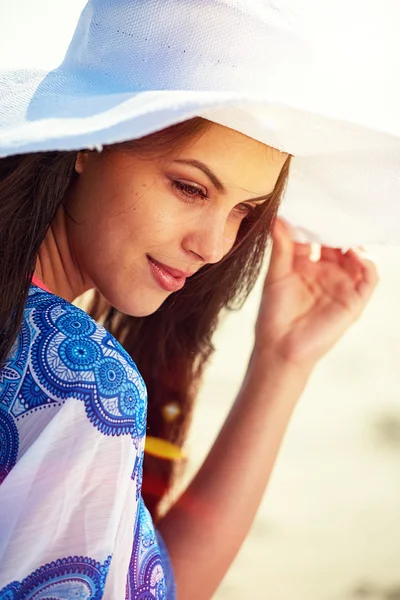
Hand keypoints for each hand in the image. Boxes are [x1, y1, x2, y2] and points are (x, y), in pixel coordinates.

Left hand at [254, 218, 378, 370]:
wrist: (280, 346)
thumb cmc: (274, 313)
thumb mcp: (276, 275)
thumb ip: (281, 247)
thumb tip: (277, 217)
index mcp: (304, 264)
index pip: (315, 237)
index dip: (315, 222)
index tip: (313, 203)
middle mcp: (325, 272)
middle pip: (337, 243)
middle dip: (338, 228)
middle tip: (336, 211)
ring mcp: (340, 284)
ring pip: (355, 257)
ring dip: (355, 243)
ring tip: (347, 231)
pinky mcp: (353, 300)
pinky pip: (368, 278)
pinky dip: (367, 265)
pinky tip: (356, 255)